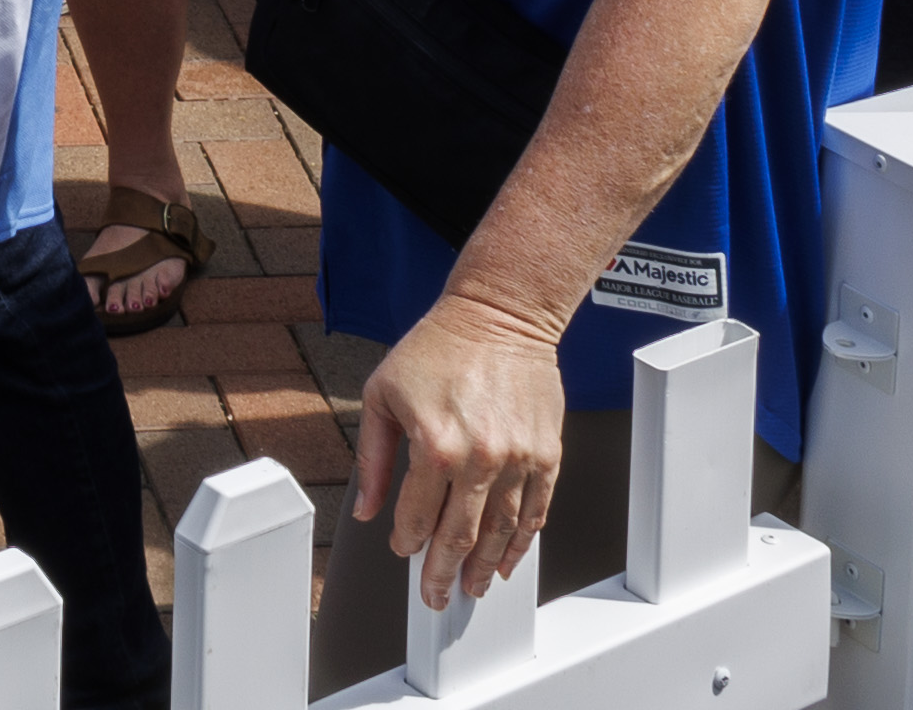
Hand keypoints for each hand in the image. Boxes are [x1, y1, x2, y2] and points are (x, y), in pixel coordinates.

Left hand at [352, 288, 567, 611]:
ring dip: (485, 566)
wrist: (500, 315)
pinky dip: (522, 541)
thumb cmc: (438, 348)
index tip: (404, 553)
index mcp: (434, 445)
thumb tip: (365, 509)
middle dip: (443, 572)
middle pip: (460, 536)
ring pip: (501, 532)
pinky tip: (509, 558)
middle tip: (437, 596)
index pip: (417, 515)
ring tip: (473, 587)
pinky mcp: (546, 454)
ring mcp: (518, 458)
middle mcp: (480, 457)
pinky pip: (536, 510)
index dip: (407, 542)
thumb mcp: (383, 395)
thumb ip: (373, 458)